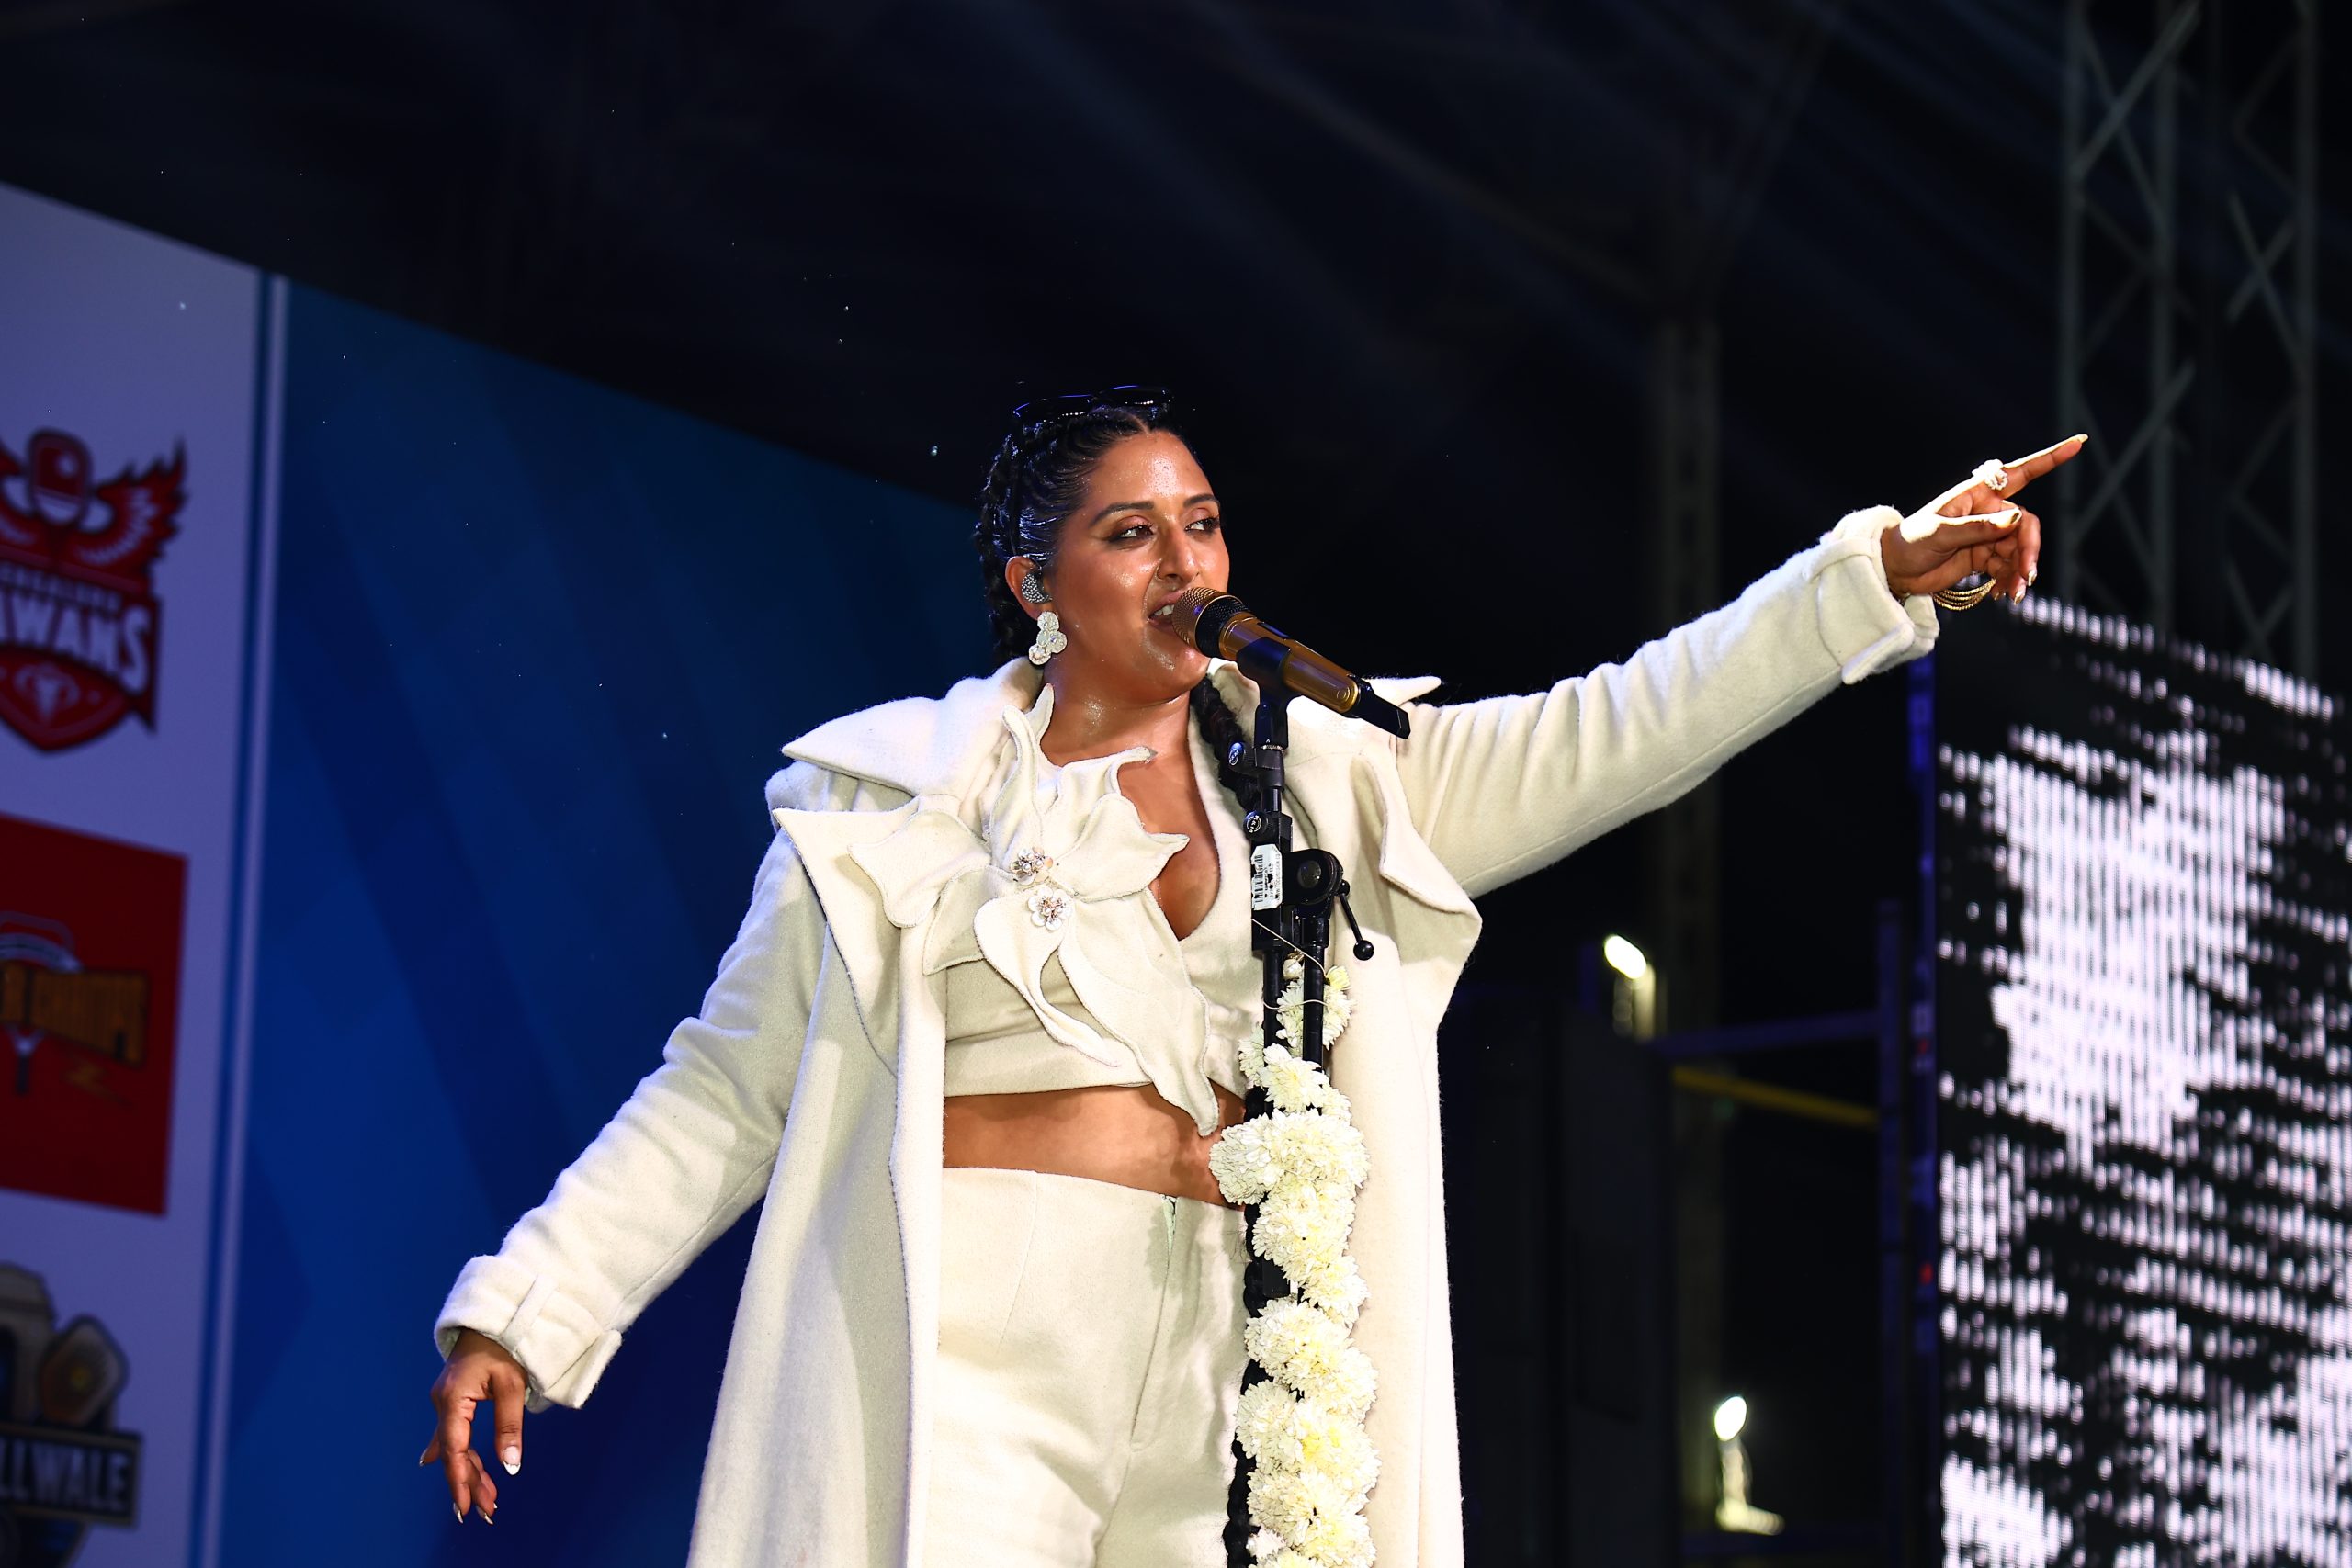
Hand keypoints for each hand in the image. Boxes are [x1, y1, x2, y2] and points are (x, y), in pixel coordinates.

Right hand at [422, 1328, 527, 1523]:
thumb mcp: (512, 1385)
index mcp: (453, 1398)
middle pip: (454, 1453)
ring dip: (470, 1472)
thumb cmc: (505, 1345)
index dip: (460, 1480)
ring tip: (488, 1500)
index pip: (454, 1449)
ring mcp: (446, 1402)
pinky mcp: (453, 1400)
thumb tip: (510, 1465)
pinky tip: (463, 1474)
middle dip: (469, 1483)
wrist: (493, 1316)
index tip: (466, 1507)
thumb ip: (509, 1426)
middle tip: (486, 1512)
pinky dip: (466, 1455)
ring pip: (455, 1446)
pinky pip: (456, 1434)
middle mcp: (443, 1403)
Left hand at [1880, 434, 2088, 602]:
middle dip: (2029, 550)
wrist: (1894, 569)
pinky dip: (2009, 580)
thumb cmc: (1911, 542)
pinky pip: (2008, 566)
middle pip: (2025, 525)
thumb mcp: (1941, 533)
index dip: (2049, 458)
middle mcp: (1988, 511)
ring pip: (2019, 549)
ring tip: (2014, 593)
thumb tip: (2015, 519)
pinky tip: (2002, 595)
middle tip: (2026, 575)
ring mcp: (1988, 534)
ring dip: (2020, 570)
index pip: (2020, 473)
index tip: (2077, 444)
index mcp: (1977, 494)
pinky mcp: (1984, 557)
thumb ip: (1979, 528)